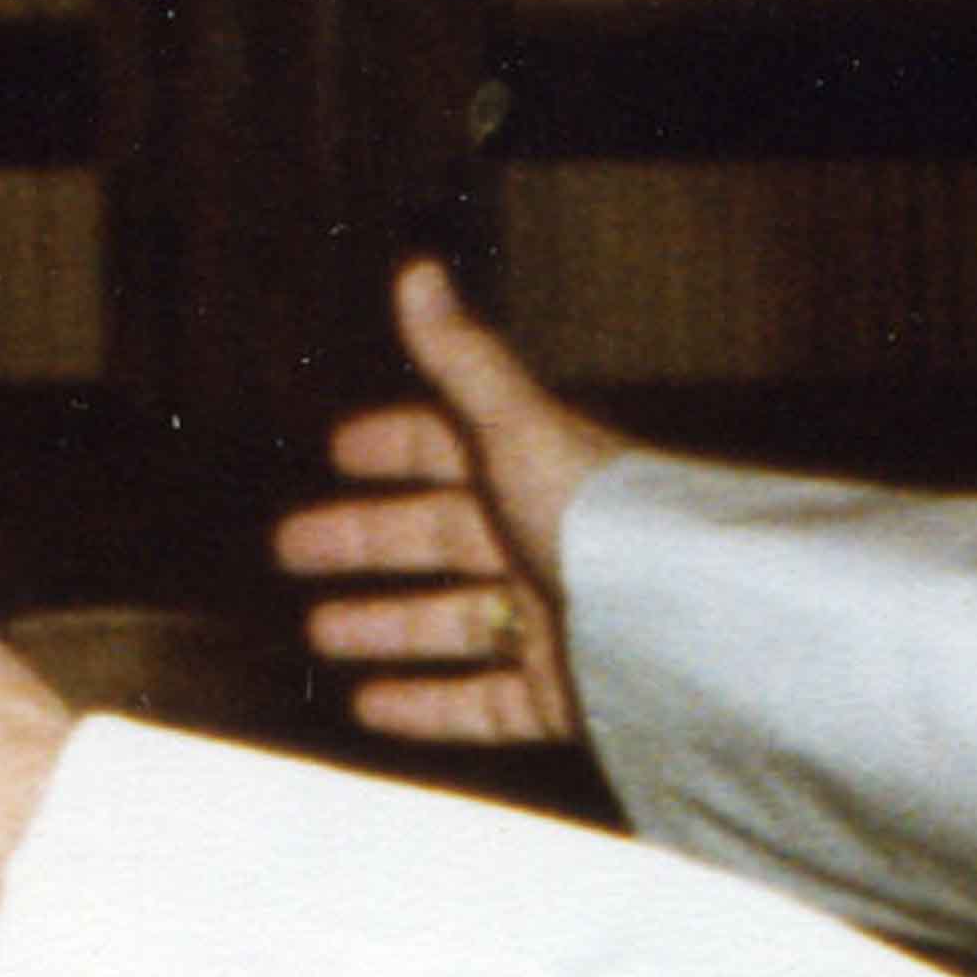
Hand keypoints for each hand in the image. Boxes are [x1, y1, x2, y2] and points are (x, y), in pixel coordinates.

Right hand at [273, 259, 629, 746]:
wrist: (687, 627)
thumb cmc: (608, 517)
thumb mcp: (519, 431)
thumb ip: (462, 360)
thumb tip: (416, 268)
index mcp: (535, 468)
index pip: (454, 446)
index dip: (396, 446)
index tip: (338, 451)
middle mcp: (544, 541)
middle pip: (440, 536)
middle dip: (365, 539)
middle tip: (289, 550)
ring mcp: (557, 622)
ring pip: (455, 622)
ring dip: (385, 624)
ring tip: (319, 634)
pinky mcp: (565, 695)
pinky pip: (485, 704)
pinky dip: (427, 706)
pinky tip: (371, 708)